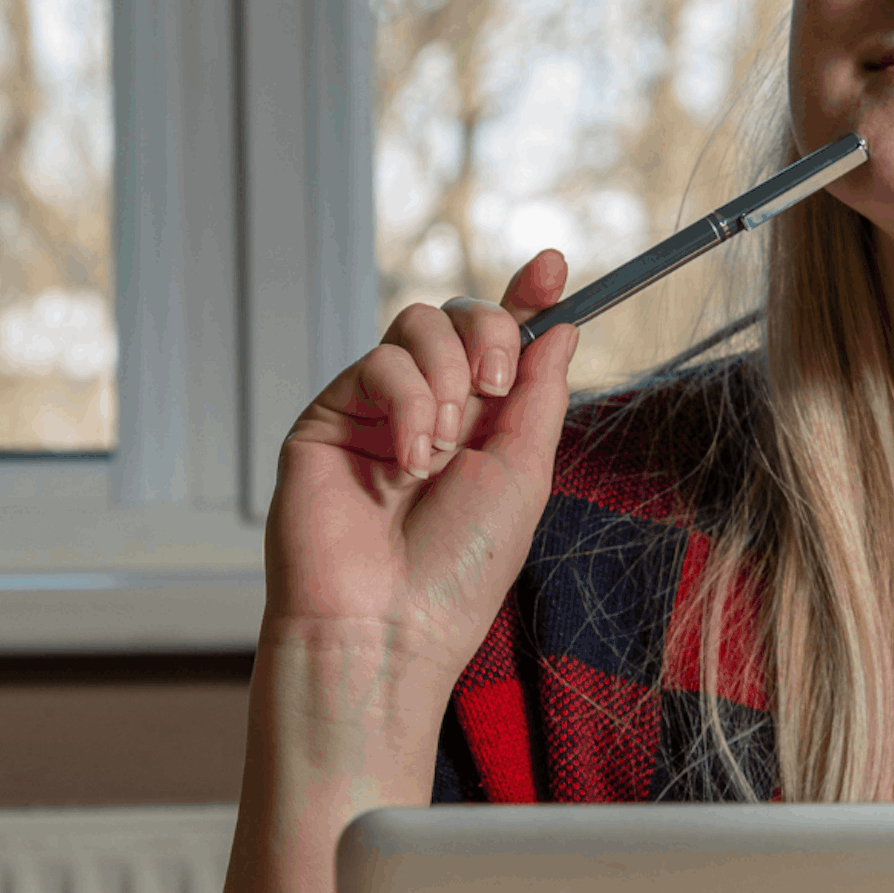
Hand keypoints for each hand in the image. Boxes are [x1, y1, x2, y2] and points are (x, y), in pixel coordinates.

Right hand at [262, 249, 580, 720]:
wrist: (385, 625)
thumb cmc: (455, 572)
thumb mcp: (524, 475)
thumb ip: (540, 395)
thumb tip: (561, 326)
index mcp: (485, 426)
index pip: (507, 341)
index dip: (529, 296)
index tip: (554, 266)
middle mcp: (432, 410)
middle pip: (462, 316)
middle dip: (491, 334)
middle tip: (494, 391)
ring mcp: (379, 411)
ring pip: (418, 325)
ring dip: (448, 376)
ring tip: (442, 449)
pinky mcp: (331, 416)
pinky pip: (379, 364)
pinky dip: (408, 403)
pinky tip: (407, 460)